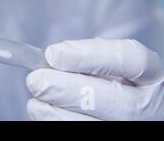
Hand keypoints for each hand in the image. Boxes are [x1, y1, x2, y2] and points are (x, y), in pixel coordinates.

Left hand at [26, 38, 162, 120]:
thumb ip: (86, 58)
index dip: (90, 55)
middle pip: (114, 98)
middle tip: (36, 80)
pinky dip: (55, 122)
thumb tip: (52, 58)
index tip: (53, 54)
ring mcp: (134, 128)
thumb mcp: (108, 65)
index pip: (131, 60)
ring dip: (56, 111)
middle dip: (66, 88)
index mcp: (151, 75)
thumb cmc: (111, 82)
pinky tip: (41, 111)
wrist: (123, 111)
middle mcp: (149, 105)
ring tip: (35, 99)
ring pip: (95, 124)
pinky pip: (79, 135)